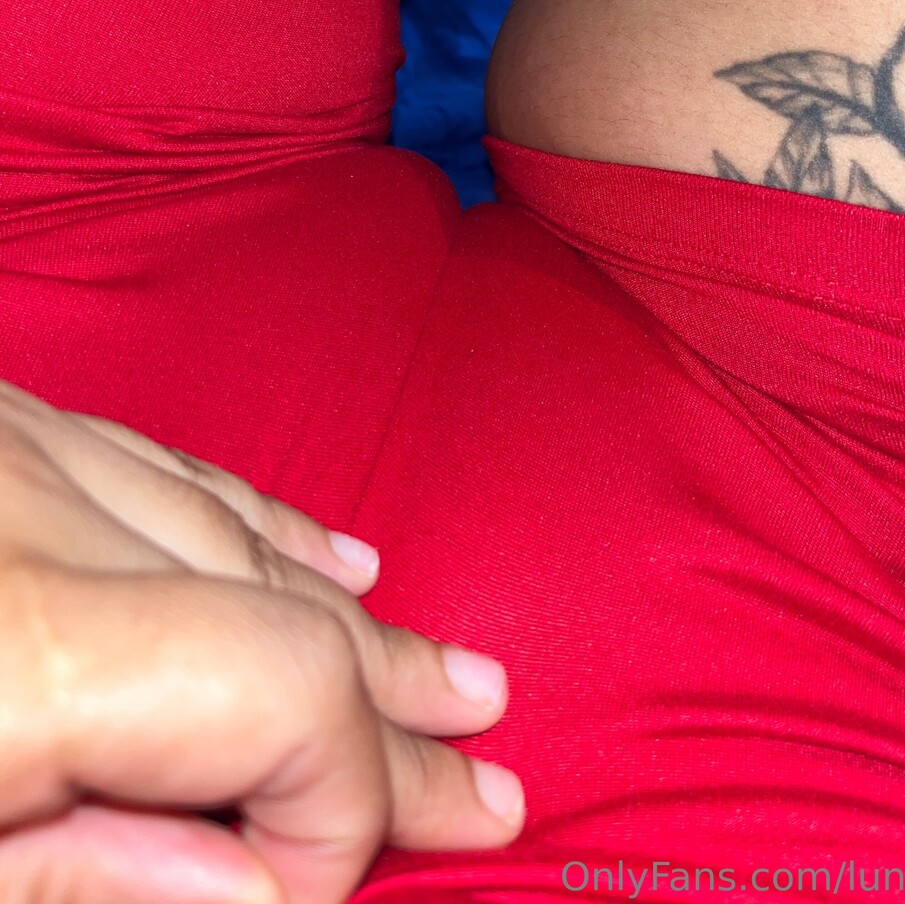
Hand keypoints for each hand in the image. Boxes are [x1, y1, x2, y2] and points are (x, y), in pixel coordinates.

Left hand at [0, 379, 523, 903]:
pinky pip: (168, 461)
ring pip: (240, 527)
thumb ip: (84, 874)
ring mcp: (21, 449)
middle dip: (387, 713)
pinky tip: (334, 552)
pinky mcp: (3, 420)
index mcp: (19, 649)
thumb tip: (259, 890)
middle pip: (278, 613)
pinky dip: (263, 518)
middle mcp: (36, 515)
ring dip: (349, 613)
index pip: (281, 695)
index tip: (309, 890)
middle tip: (483, 784)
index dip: (336, 807)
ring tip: (446, 677)